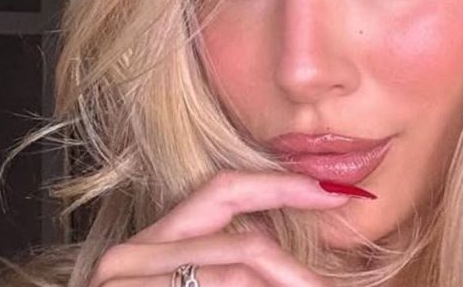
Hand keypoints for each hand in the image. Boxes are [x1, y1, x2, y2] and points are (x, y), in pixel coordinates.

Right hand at [87, 170, 362, 285]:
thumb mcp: (184, 285)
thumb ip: (223, 266)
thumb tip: (295, 265)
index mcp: (154, 243)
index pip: (224, 189)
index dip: (281, 185)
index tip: (332, 190)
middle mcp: (134, 254)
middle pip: (236, 228)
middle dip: (290, 245)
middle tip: (327, 268)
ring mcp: (129, 280)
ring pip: (233, 266)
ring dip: (282, 282)